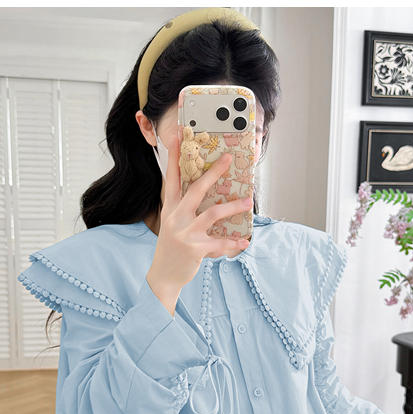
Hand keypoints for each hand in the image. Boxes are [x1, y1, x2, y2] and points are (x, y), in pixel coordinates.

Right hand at [147, 136, 252, 308]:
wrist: (163, 275)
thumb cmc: (171, 248)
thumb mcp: (172, 225)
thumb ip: (184, 209)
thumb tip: (207, 195)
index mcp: (170, 209)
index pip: (172, 178)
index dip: (174, 158)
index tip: (177, 138)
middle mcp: (176, 218)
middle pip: (197, 189)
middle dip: (214, 172)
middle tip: (228, 159)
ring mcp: (185, 233)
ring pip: (214, 213)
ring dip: (234, 206)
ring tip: (249, 200)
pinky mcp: (195, 248)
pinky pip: (220, 242)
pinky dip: (234, 242)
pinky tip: (245, 241)